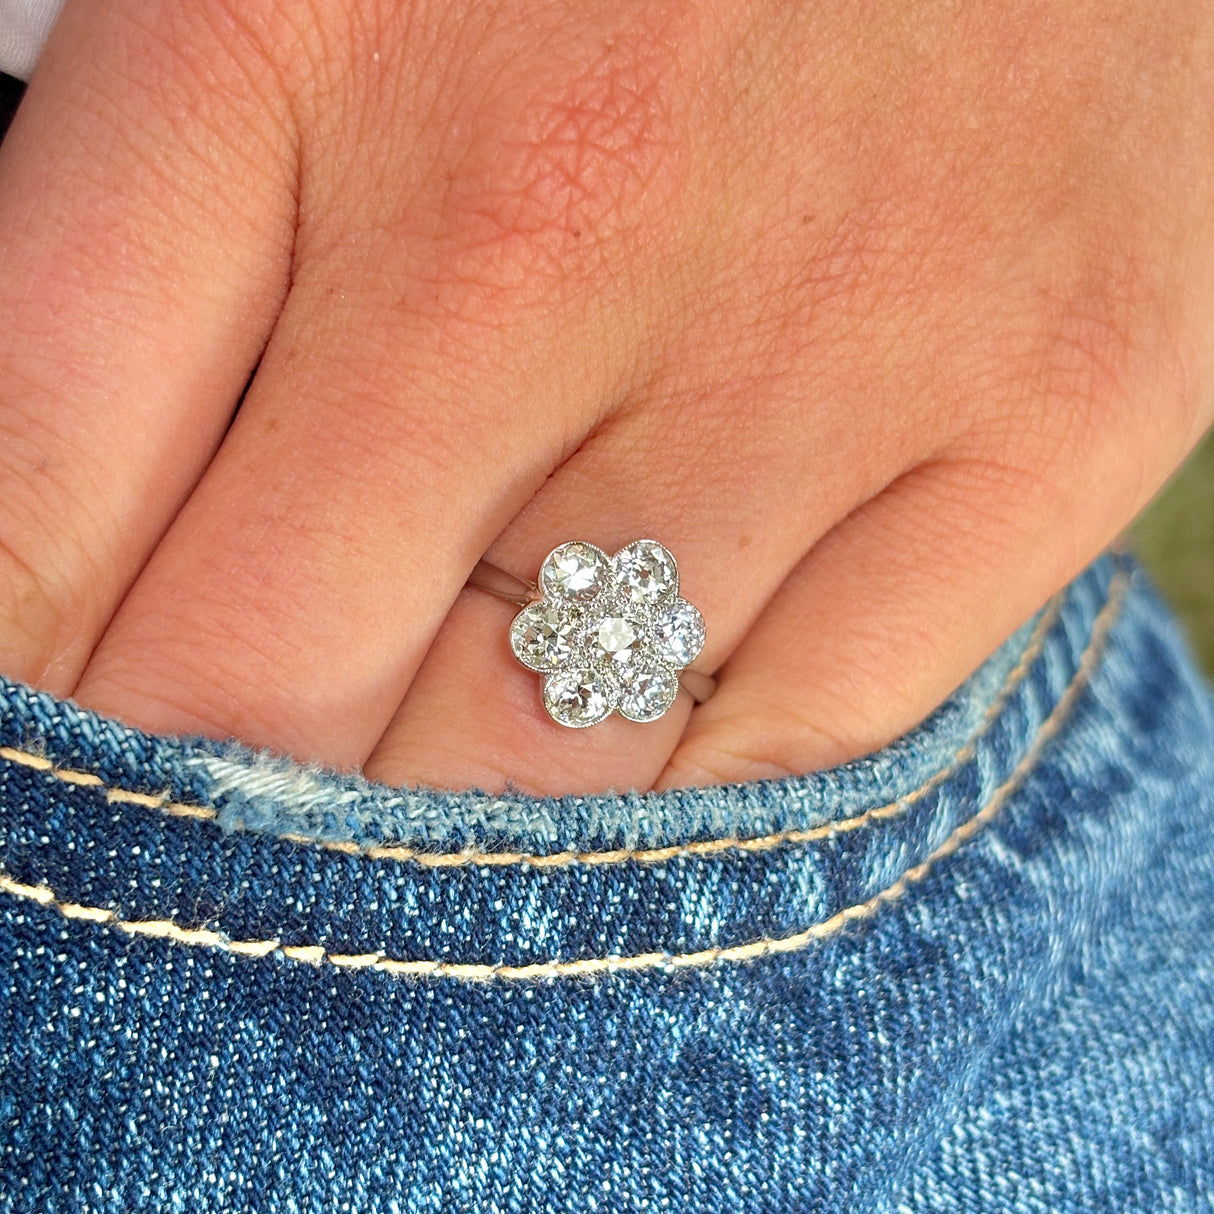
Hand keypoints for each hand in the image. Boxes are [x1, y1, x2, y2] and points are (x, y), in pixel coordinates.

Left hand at [1, 0, 1210, 794]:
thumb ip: (184, 268)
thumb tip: (80, 576)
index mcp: (304, 46)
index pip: (35, 499)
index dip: (28, 697)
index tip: (62, 770)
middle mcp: (552, 222)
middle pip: (272, 679)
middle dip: (223, 817)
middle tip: (232, 862)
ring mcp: (822, 341)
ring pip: (539, 762)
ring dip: (450, 847)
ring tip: (442, 834)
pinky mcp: (1050, 415)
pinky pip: (797, 746)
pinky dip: (689, 823)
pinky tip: (648, 794)